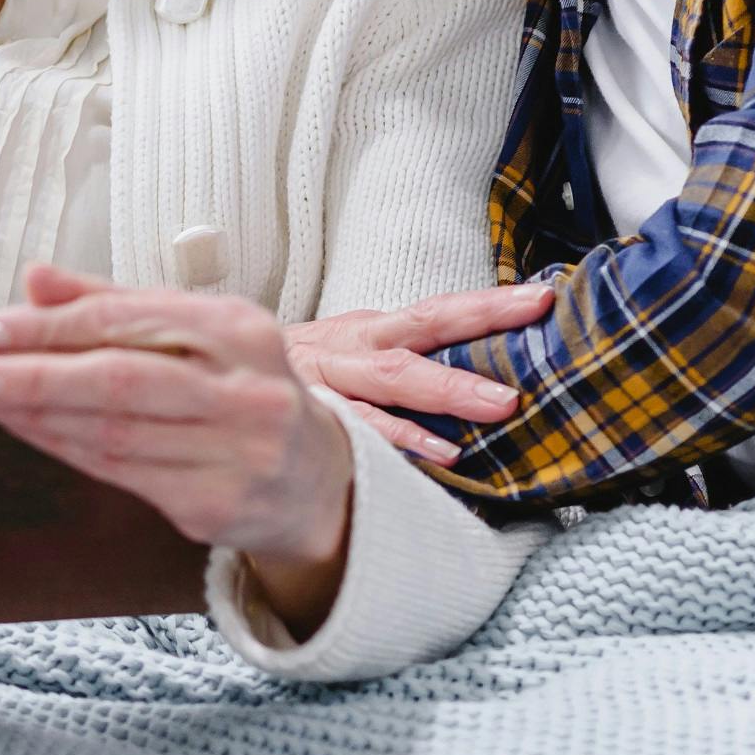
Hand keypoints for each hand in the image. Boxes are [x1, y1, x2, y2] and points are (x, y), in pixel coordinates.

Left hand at [0, 265, 357, 632]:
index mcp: (238, 329)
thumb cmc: (241, 388)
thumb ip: (114, 302)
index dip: (50, 326)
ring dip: (38, 416)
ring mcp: (236, 454)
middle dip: (35, 375)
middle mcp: (245, 390)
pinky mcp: (217, 506)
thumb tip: (36, 278)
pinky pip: (124, 475)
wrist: (316, 478)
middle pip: (120, 381)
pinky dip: (67, 450)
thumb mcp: (197, 330)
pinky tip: (30, 431)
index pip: (126, 320)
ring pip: (114, 434)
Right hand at [281, 283, 556, 461]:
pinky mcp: (307, 413)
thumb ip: (398, 363)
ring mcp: (327, 379)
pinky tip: (439, 457)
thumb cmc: (297, 379)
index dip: (489, 304)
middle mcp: (350, 347)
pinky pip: (356, 429)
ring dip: (443, 396)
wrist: (212, 378)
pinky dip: (398, 443)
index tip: (542, 298)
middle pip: (420, 332)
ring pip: (389, 382)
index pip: (437, 312)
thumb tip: (480, 375)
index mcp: (368, 331)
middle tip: (525, 348)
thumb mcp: (344, 357)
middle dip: (477, 332)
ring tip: (494, 413)